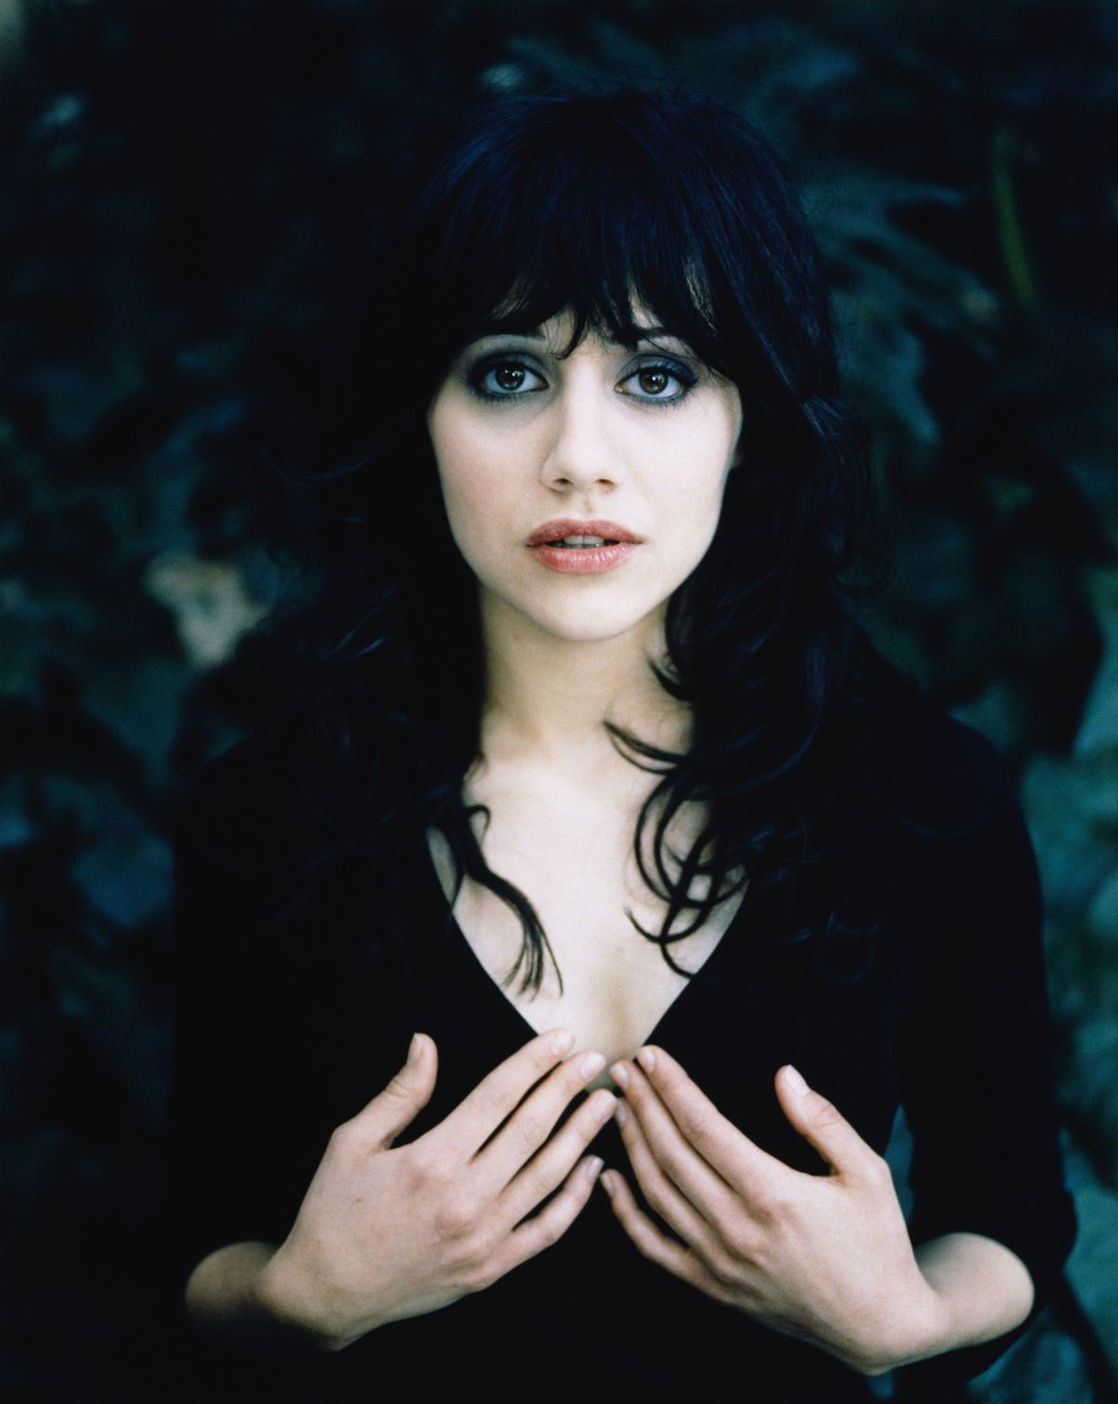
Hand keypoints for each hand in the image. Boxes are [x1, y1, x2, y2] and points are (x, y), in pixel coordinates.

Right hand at [257, 1029, 615, 1349]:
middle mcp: (464, 1199)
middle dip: (567, 1087)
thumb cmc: (332, 1211)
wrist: (325, 1295)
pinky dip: (576, 1198)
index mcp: (431, 1160)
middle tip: (595, 1058)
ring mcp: (483, 1238)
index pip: (498, 1096)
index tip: (561, 1037)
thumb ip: (400, 1093)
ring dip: (581, 1134)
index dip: (534, 1062)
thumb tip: (426, 1042)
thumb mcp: (352, 1142)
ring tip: (605, 1101)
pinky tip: (593, 1166)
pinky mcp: (491, 1269)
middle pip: (531, 1129)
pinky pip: (546, 1230)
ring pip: (548, 1176)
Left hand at [603, 1048, 948, 1374]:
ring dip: (631, 1144)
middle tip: (624, 1068)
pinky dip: (625, 1213)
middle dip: (643, 1104)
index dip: (672, 1088)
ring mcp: (720, 1263)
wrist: (878, 1325)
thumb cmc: (876, 1241)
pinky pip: (654, 1247)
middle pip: (671, 1154)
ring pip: (657, 1194)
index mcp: (773, 1195)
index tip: (651, 1055)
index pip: (704, 1128)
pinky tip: (610, 1178)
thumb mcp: (867, 1172)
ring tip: (618, 1104)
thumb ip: (823, 1121)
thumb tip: (784, 1074)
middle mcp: (738, 1229)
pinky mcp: (713, 1288)